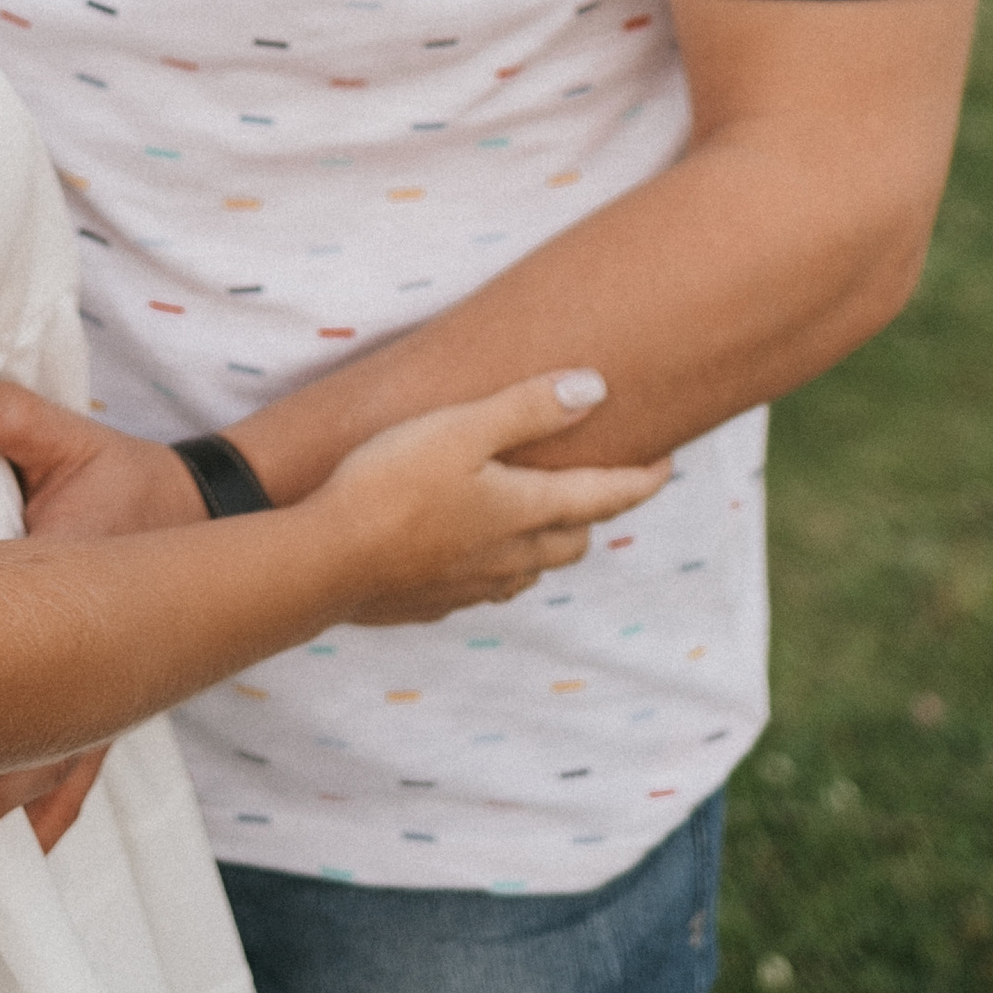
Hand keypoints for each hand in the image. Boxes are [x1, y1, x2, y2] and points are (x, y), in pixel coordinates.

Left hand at [0, 382, 206, 858]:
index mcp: (80, 594)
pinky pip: (78, 761)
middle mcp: (96, 658)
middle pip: (37, 736)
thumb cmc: (138, 484)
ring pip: (54, 762)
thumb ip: (23, 422)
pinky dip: (53, 801)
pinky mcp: (107, 696)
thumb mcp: (84, 446)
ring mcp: (105, 687)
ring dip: (3, 802)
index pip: (25, 649)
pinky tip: (33, 841)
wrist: (213, 519)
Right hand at [315, 367, 669, 625]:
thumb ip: (529, 408)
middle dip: (590, 514)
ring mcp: (472, 587)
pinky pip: (484, 588)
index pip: (604, 496)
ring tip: (533, 517)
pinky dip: (495, 567)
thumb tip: (595, 388)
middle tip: (593, 486)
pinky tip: (470, 553)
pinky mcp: (433, 604)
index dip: (640, 480)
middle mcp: (510, 556)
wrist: (326, 561)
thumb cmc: (391, 483)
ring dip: (544, 544)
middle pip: (572, 540)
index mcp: (526, 511)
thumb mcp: (461, 427)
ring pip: (530, 568)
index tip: (666, 465)